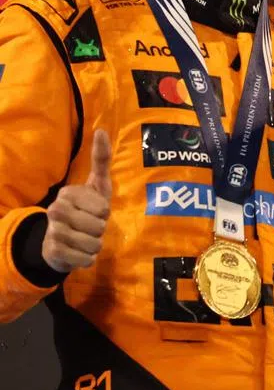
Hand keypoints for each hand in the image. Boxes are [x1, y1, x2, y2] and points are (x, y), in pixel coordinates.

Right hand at [42, 129, 112, 272]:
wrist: (60, 241)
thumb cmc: (86, 210)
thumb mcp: (97, 185)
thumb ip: (101, 159)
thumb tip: (101, 130)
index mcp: (67, 194)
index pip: (103, 209)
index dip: (104, 213)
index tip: (95, 210)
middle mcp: (55, 210)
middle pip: (99, 226)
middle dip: (101, 229)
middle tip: (90, 226)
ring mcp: (53, 231)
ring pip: (94, 244)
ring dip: (95, 244)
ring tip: (85, 238)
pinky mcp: (54, 252)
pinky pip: (87, 259)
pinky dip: (89, 258)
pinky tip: (79, 252)